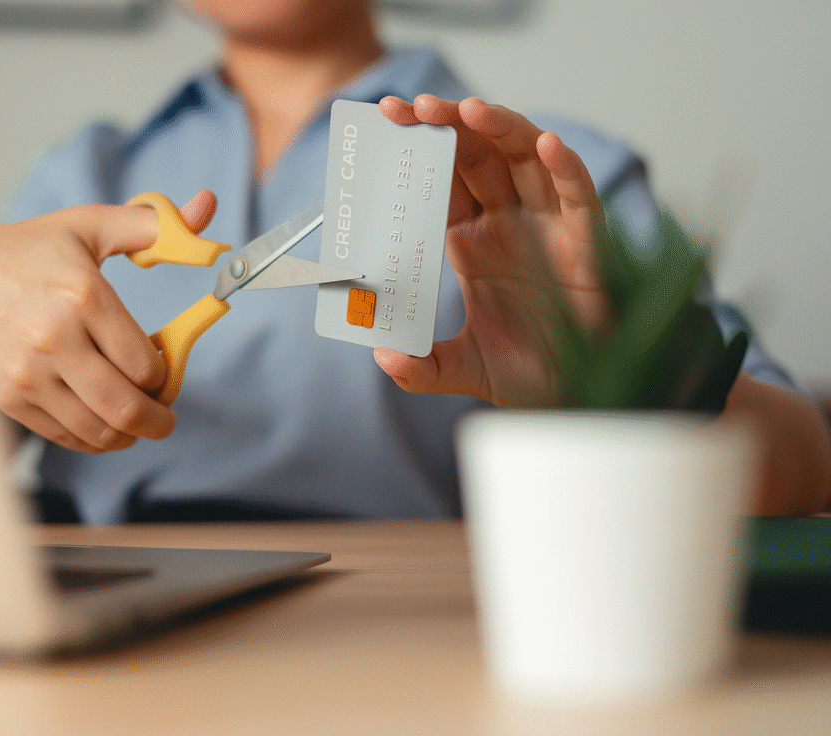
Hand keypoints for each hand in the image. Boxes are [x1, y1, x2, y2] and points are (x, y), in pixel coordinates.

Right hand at [0, 190, 216, 451]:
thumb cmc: (33, 249)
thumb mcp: (93, 227)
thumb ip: (157, 226)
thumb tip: (206, 207)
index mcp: (83, 296)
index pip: (147, 366)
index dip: (166, 374)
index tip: (165, 370)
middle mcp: (54, 338)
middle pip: (125, 408)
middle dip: (158, 421)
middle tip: (165, 418)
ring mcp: (27, 372)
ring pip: (97, 430)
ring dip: (128, 435)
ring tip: (134, 421)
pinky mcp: (8, 396)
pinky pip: (65, 436)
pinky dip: (92, 438)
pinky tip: (100, 422)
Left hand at [375, 95, 609, 406]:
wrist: (579, 394)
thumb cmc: (526, 372)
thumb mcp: (463, 369)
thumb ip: (422, 368)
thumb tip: (383, 356)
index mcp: (471, 242)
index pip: (439, 181)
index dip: (417, 150)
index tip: (387, 122)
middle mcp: (507, 224)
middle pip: (477, 156)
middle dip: (448, 125)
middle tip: (415, 107)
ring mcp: (547, 226)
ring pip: (525, 159)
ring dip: (500, 128)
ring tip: (468, 110)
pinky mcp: (586, 240)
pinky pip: (578, 194)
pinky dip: (565, 167)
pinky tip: (546, 145)